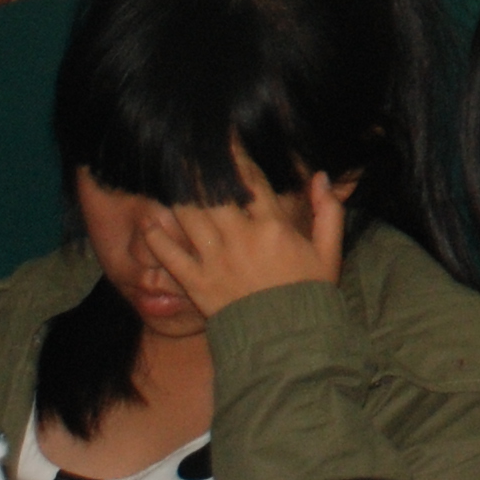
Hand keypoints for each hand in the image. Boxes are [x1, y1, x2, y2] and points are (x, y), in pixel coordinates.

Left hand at [146, 145, 345, 319]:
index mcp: (273, 226)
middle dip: (197, 168)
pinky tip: (150, 222)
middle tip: (185, 150)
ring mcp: (214, 261)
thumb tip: (320, 177)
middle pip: (211, 192)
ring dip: (176, 194)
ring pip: (188, 217)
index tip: (223, 137)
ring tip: (167, 176)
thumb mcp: (329, 251)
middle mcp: (239, 238)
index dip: (234, 155)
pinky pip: (170, 256)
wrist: (286, 342)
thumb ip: (327, 211)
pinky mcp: (196, 284)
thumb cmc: (310, 294)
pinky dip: (157, 238)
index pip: (249, 180)